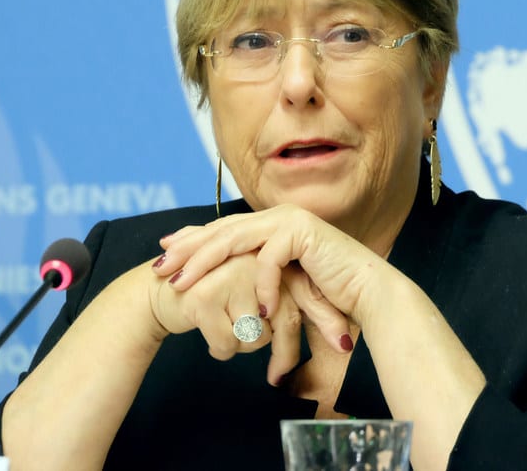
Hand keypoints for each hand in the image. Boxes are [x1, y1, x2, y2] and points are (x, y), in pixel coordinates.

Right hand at [150, 250, 350, 383]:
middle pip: (284, 320)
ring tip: (224, 329)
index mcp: (269, 256)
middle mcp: (252, 260)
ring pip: (256, 337)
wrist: (160, 291)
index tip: (345, 347)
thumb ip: (289, 309)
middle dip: (283, 356)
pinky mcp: (204, 296)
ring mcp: (228, 276)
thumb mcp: (255, 298)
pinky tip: (207, 333)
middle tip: (277, 380)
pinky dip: (220, 349)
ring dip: (241, 347)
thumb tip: (341, 341)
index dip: (326, 320)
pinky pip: (229, 344)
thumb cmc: (215, 299)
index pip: (305, 294)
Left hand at [156, 205, 393, 326]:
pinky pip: (269, 259)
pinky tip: (253, 309)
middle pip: (221, 230)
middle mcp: (277, 216)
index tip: (162, 253)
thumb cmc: (327, 292)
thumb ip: (256, 277)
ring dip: (204, 262)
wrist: (368, 293)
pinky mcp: (303, 233)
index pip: (223, 228)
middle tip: (159, 267)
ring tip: (182, 284)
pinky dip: (259, 285)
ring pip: (235, 239)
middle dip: (187, 249)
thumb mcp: (281, 285)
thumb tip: (229, 290)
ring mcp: (289, 221)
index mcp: (271, 224)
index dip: (191, 240)